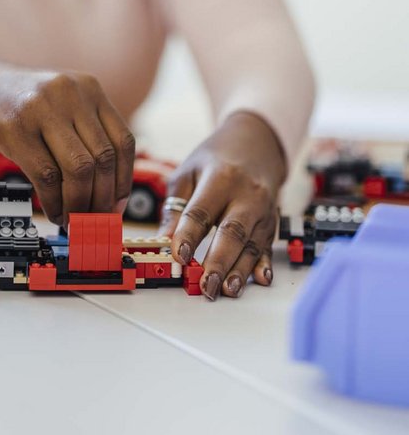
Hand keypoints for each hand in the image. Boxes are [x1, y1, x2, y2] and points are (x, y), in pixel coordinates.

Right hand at [0, 47, 134, 224]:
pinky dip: (54, 203)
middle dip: (103, 200)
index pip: (124, 142)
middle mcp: (71, 94)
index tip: (116, 208)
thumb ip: (83, 135)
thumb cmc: (14, 103)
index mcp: (89, 88)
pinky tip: (52, 212)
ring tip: (72, 220)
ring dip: (80, 205)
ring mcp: (42, 108)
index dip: (124, 182)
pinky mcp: (14, 127)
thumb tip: (107, 193)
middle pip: (104, 159)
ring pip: (79, 169)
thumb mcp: (58, 105)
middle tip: (94, 222)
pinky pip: (46, 176)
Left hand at [158, 111, 284, 299]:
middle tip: (206, 285)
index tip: (178, 256)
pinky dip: (264, 264)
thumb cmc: (216, 159)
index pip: (202, 211)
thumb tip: (162, 242)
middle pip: (232, 231)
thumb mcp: (188, 173)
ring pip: (252, 243)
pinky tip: (261, 279)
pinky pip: (268, 246)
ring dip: (240, 270)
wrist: (255, 144)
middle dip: (219, 261)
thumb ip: (175, 207)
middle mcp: (247, 193)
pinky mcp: (271, 221)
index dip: (189, 235)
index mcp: (221, 177)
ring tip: (226, 290)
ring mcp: (263, 209)